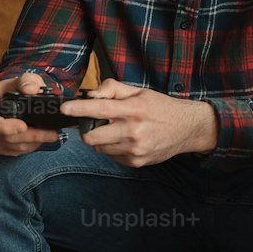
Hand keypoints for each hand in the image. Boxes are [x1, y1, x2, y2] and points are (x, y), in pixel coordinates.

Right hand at [0, 72, 61, 155]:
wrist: (3, 99)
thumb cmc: (10, 89)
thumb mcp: (19, 79)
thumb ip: (27, 81)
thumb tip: (32, 90)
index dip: (5, 127)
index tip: (23, 126)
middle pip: (5, 137)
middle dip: (31, 136)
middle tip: (52, 134)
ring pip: (11, 146)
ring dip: (33, 143)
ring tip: (52, 135)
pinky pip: (13, 151)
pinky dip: (28, 147)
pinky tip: (41, 140)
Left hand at [60, 79, 217, 165]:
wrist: (187, 128)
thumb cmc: (161, 107)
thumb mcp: (139, 91)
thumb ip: (112, 89)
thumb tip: (90, 95)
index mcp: (133, 110)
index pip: (99, 109)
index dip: (79, 109)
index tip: (65, 109)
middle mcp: (132, 131)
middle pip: (92, 137)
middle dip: (88, 131)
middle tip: (95, 123)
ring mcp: (134, 149)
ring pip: (100, 148)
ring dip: (102, 140)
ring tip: (117, 130)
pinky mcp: (136, 162)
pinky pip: (112, 156)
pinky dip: (114, 148)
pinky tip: (127, 140)